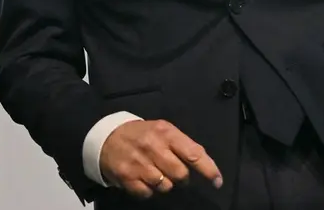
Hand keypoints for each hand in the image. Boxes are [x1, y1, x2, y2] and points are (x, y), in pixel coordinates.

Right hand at [99, 119, 222, 198]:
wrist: (106, 136)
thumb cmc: (142, 134)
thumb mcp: (162, 130)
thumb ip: (183, 145)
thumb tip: (205, 164)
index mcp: (165, 133)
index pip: (193, 153)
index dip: (209, 169)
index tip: (217, 182)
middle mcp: (153, 146)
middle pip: (180, 174)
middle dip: (181, 178)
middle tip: (174, 172)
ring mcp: (139, 163)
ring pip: (165, 186)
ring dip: (164, 184)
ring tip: (156, 174)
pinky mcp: (126, 177)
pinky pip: (148, 194)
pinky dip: (148, 190)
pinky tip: (143, 179)